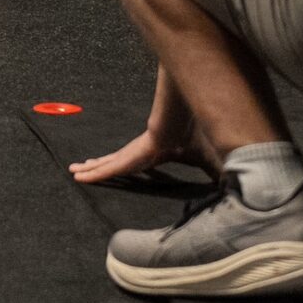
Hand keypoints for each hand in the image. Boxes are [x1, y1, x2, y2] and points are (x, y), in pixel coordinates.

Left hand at [68, 95, 210, 186]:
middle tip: (82, 170)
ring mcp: (138, 149)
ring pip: (110, 164)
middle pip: (117, 161)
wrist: (195, 112)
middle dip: (100, 165)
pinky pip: (112, 168)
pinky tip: (80, 177)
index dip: (126, 166)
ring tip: (73, 172)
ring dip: (92, 169)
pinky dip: (97, 173)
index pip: (138, 163)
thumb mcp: (208, 160)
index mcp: (159, 152)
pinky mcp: (136, 151)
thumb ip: (215, 175)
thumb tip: (229, 190)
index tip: (116, 170)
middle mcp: (144, 150)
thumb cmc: (200, 131)